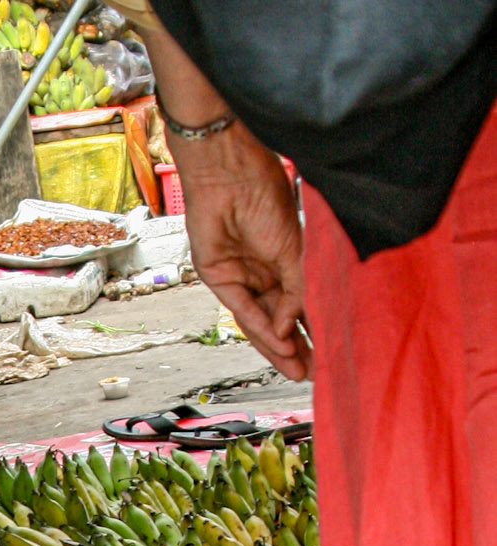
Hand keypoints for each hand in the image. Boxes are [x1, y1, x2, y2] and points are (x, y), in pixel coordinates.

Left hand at [175, 124, 312, 380]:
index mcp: (280, 261)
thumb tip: (294, 326)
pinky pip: (242, 309)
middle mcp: (259, 272)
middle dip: (293, 348)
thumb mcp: (294, 249)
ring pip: (259, 321)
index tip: (328, 352)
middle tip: (311, 373)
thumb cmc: (264, 194)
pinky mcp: (218, 276)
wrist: (232, 172)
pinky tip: (279, 340)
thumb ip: (297, 290)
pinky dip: (261, 325)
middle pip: (277, 320)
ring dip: (277, 346)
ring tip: (297, 368)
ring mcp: (238, 275)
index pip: (295, 306)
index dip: (309, 330)